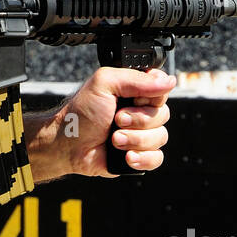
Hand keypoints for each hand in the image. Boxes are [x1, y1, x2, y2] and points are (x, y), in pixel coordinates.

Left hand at [52, 67, 175, 176]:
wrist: (68, 145)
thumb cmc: (80, 114)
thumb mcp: (104, 83)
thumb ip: (137, 79)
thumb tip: (168, 81)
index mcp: (135, 91)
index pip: (162, 88)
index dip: (152, 96)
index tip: (134, 100)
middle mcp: (140, 111)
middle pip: (163, 114)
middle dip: (138, 120)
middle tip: (116, 119)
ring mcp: (140, 133)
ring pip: (160, 137)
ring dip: (135, 139)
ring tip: (114, 139)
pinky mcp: (139, 154)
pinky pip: (156, 157)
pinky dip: (142, 158)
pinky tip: (125, 156)